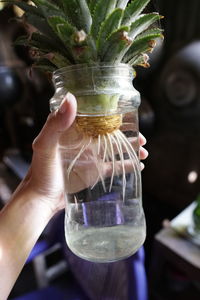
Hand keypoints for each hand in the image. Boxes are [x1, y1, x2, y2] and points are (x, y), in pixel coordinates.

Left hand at [15, 92, 147, 214]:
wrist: (40, 199)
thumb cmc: (40, 172)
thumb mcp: (45, 146)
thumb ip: (55, 124)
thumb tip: (71, 98)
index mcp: (73, 130)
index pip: (96, 116)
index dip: (114, 114)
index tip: (129, 115)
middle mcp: (84, 140)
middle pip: (110, 132)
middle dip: (128, 133)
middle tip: (142, 137)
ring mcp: (90, 156)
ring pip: (115, 148)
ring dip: (130, 148)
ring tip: (144, 152)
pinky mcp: (94, 171)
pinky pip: (113, 166)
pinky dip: (126, 165)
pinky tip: (138, 166)